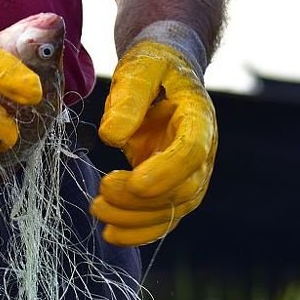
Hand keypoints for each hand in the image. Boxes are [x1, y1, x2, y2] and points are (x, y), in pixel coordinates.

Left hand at [91, 40, 216, 245]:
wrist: (165, 67)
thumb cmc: (153, 64)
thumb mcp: (140, 67)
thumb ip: (129, 97)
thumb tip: (111, 136)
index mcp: (199, 118)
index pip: (192, 152)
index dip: (166, 171)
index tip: (133, 182)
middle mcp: (202, 150)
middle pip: (183, 189)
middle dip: (141, 200)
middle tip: (101, 193)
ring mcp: (189, 171)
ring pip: (173, 209)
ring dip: (135, 219)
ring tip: (98, 210)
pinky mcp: (171, 183)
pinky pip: (163, 216)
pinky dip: (139, 231)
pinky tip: (112, 234)